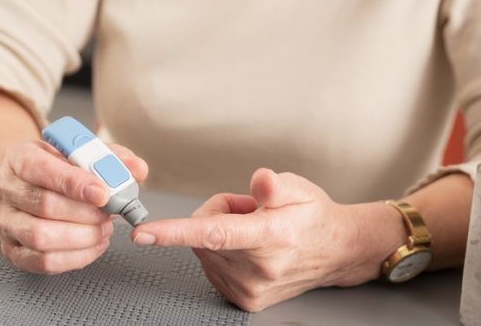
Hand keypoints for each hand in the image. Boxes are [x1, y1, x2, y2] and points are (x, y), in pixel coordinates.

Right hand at [0, 139, 147, 273]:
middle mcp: (5, 189)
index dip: (74, 183)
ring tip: (103, 229)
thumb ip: (111, 157)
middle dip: (84, 213)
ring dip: (81, 237)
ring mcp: (5, 221)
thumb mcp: (80, 152)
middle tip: (109, 213)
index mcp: (19, 157)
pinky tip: (93, 245)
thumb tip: (137, 170)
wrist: (29, 183)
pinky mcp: (11, 249)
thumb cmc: (57, 167)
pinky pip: (42, 262)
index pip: (41, 168)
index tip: (103, 193)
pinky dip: (75, 257)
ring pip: (40, 236)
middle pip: (43, 205)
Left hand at [129, 168, 387, 311]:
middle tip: (248, 209)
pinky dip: (221, 254)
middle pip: (203, 233)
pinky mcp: (246, 300)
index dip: (174, 232)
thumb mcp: (298, 188)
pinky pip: (211, 268)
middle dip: (216, 214)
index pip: (213, 233)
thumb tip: (260, 181)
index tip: (144, 233)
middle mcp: (259, 267)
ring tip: (252, 229)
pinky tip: (248, 249)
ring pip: (204, 251)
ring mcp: (252, 288)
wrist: (336, 251)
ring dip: (218, 236)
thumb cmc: (312, 216)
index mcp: (271, 236)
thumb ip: (275, 185)